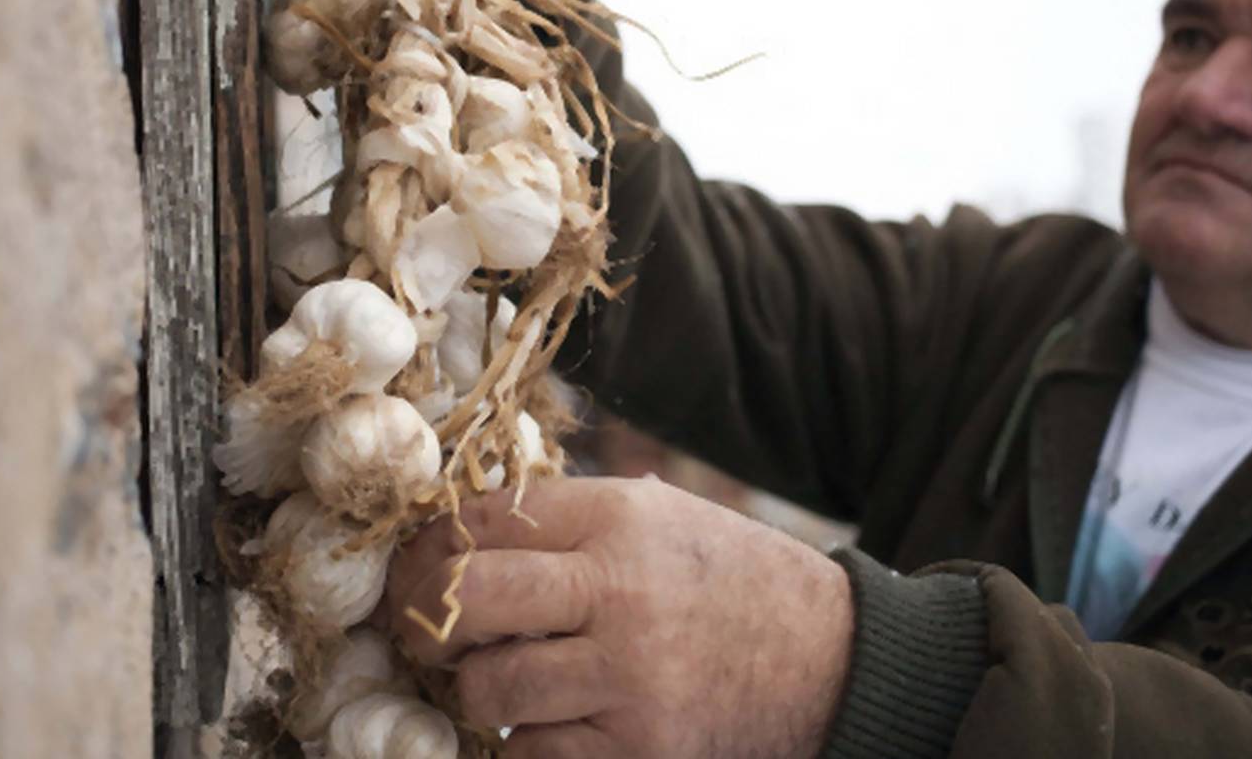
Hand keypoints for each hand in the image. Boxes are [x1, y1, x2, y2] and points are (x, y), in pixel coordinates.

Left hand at [385, 477, 853, 757]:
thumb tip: (459, 531)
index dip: (430, 546)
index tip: (418, 567)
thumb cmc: (732, 581)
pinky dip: (526, 743)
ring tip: (491, 681)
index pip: (485, 521)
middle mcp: (621, 591)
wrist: (833, 660)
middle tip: (423, 632)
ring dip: (476, 691)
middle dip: (425, 618)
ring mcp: (631, 677)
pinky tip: (546, 722)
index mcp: (620, 518)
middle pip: (468, 597)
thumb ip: (570, 519)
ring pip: (492, 688)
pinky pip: (536, 754)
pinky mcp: (642, 749)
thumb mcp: (661, 516)